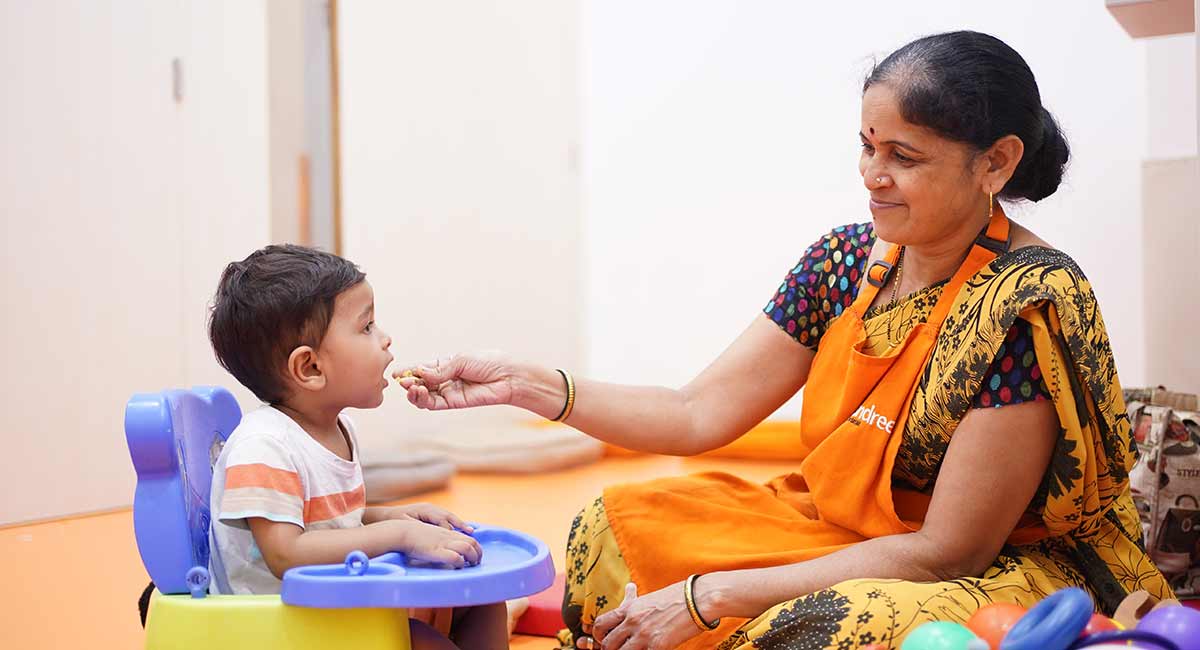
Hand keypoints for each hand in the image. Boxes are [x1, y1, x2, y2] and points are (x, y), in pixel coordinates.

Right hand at [387, 519, 482, 567]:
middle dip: (478, 553)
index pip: (469, 538)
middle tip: (476, 563)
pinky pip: (455, 557)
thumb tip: (441, 551)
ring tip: (471, 566)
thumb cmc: (411, 535)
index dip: (475, 548)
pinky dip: (461, 563)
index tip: (475, 556)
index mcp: (447, 533)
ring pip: (468, 548)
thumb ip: (437, 541)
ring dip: (473, 558)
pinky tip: (458, 567)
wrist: (400, 531)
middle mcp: (448, 536)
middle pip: (472, 542)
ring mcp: (443, 543)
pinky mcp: (436, 551)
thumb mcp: (429, 535)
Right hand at [393, 352, 516, 410]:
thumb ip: (439, 370)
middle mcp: (444, 379)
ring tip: (411, 387)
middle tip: (402, 381)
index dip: (408, 371)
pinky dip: (423, 399)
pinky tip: (419, 392)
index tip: (397, 373)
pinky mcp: (453, 403)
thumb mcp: (460, 360)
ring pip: (424, 395)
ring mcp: (448, 392)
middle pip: (420, 383)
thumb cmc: (487, 363)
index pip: (422, 369)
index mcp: (445, 364)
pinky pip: (433, 404)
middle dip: (409, 382)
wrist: (507, 377)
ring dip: (414, 392)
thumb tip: (419, 372)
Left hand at [394, 503, 474, 533]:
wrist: (387, 515)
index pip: (441, 521)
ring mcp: (432, 509)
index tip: (453, 542)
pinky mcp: (432, 513)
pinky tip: (462, 530)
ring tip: (471, 531)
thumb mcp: (406, 525)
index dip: (447, 531)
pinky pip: (446, 518)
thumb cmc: (396, 521)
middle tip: (470, 533)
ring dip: (460, 524)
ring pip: (449, 516)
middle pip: (449, 516)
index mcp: (425, 509)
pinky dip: (454, 524)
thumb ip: (419, 529)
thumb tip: (433, 534)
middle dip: (460, 524)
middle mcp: (431, 508)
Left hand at [593, 582, 700, 649]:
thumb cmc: (677, 595)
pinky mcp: (658, 646)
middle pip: (608, 643)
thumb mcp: (650, 596)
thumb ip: (636, 600)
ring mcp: (644, 635)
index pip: (600, 624)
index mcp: (629, 608)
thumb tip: (629, 589)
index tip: (604, 639)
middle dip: (609, 649)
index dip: (598, 635)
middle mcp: (633, 621)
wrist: (698, 599)